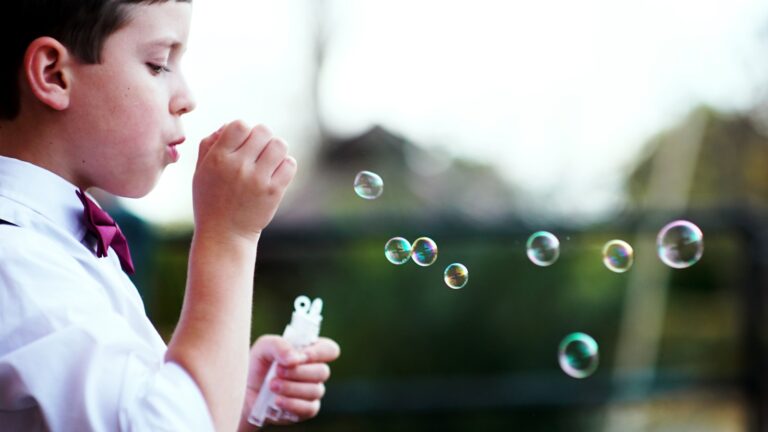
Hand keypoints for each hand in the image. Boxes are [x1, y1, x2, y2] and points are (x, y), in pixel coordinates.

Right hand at [192, 121, 296, 242]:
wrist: (224, 235)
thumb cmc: (210, 201)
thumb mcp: (200, 172)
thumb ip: (209, 144)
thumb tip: (228, 125)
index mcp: (218, 158)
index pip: (239, 125)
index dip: (244, 130)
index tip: (243, 143)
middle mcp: (238, 166)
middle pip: (263, 131)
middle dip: (262, 138)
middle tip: (258, 152)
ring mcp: (257, 179)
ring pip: (279, 145)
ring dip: (276, 150)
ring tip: (269, 161)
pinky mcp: (273, 192)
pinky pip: (290, 164)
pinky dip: (286, 165)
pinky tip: (276, 173)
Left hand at [241, 335, 340, 427]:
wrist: (243, 392)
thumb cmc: (257, 365)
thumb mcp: (264, 347)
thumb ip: (279, 345)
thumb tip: (295, 359)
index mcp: (309, 352)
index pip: (329, 350)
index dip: (318, 353)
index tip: (299, 356)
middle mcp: (314, 372)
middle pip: (323, 371)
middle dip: (298, 372)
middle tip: (277, 371)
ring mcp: (312, 392)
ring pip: (315, 390)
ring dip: (292, 387)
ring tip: (272, 386)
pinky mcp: (305, 410)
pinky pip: (309, 408)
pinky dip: (292, 404)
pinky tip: (277, 401)